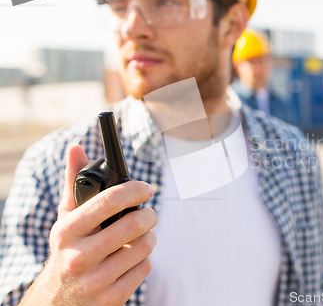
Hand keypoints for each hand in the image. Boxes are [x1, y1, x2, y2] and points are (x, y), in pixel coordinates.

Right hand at [20, 145, 156, 305]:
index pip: (110, 201)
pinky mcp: (111, 299)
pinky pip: (145, 268)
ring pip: (145, 247)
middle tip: (147, 214)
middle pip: (135, 225)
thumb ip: (74, 183)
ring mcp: (95, 281)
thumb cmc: (68, 250)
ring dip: (148, 238)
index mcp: (67, 232)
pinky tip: (130, 260)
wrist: (57, 301)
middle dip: (148, 216)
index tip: (146, 189)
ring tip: (138, 237)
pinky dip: (143, 261)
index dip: (135, 190)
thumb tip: (76, 148)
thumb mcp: (66, 219)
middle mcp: (78, 258)